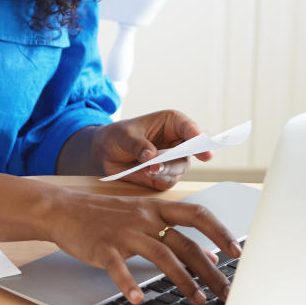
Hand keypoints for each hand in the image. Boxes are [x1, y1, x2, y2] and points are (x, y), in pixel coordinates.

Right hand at [46, 187, 239, 304]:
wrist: (64, 209)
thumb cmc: (105, 215)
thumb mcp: (142, 217)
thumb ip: (174, 233)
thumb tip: (211, 255)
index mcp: (156, 208)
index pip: (197, 214)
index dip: (220, 232)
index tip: (237, 252)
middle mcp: (144, 218)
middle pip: (185, 243)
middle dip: (210, 270)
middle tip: (226, 292)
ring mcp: (124, 231)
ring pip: (161, 255)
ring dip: (183, 280)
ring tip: (198, 300)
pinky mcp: (104, 246)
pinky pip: (118, 267)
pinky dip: (128, 283)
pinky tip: (137, 298)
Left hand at [89, 110, 212, 190]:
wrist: (106, 154)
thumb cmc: (118, 136)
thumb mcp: (124, 135)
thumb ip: (137, 144)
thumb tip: (151, 156)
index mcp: (172, 124)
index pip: (189, 127)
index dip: (195, 134)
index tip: (199, 141)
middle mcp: (176, 142)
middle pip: (190, 151)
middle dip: (181, 156)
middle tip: (174, 160)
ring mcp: (172, 161)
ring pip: (180, 168)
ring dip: (167, 169)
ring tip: (150, 168)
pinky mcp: (165, 177)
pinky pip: (168, 180)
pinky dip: (159, 178)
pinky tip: (147, 174)